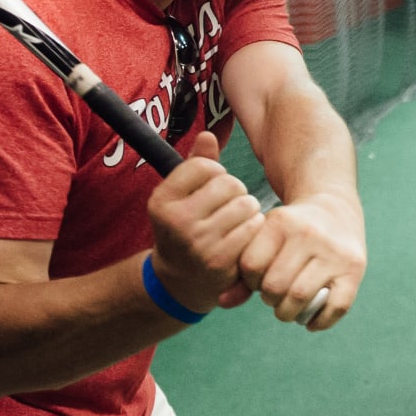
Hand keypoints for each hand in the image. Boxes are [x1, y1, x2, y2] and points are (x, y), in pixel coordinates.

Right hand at [145, 132, 263, 316]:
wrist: (180, 281)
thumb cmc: (186, 228)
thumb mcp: (180, 196)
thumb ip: (195, 164)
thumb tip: (209, 134)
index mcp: (162, 200)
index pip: (205, 165)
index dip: (215, 173)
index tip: (209, 188)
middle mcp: (177, 220)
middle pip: (230, 183)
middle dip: (235, 192)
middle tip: (226, 208)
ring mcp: (199, 242)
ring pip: (246, 204)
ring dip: (248, 211)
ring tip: (234, 222)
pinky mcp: (221, 260)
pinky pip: (254, 228)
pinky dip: (254, 230)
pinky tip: (242, 237)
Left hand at [233, 193, 365, 329]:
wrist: (335, 208)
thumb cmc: (290, 232)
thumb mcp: (265, 238)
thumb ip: (242, 271)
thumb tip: (222, 302)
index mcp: (281, 222)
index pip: (251, 266)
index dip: (251, 281)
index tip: (259, 280)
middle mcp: (308, 234)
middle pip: (274, 286)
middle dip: (269, 299)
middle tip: (275, 296)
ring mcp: (334, 252)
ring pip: (300, 298)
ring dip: (288, 313)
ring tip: (289, 308)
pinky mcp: (354, 269)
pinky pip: (334, 307)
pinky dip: (319, 321)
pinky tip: (311, 320)